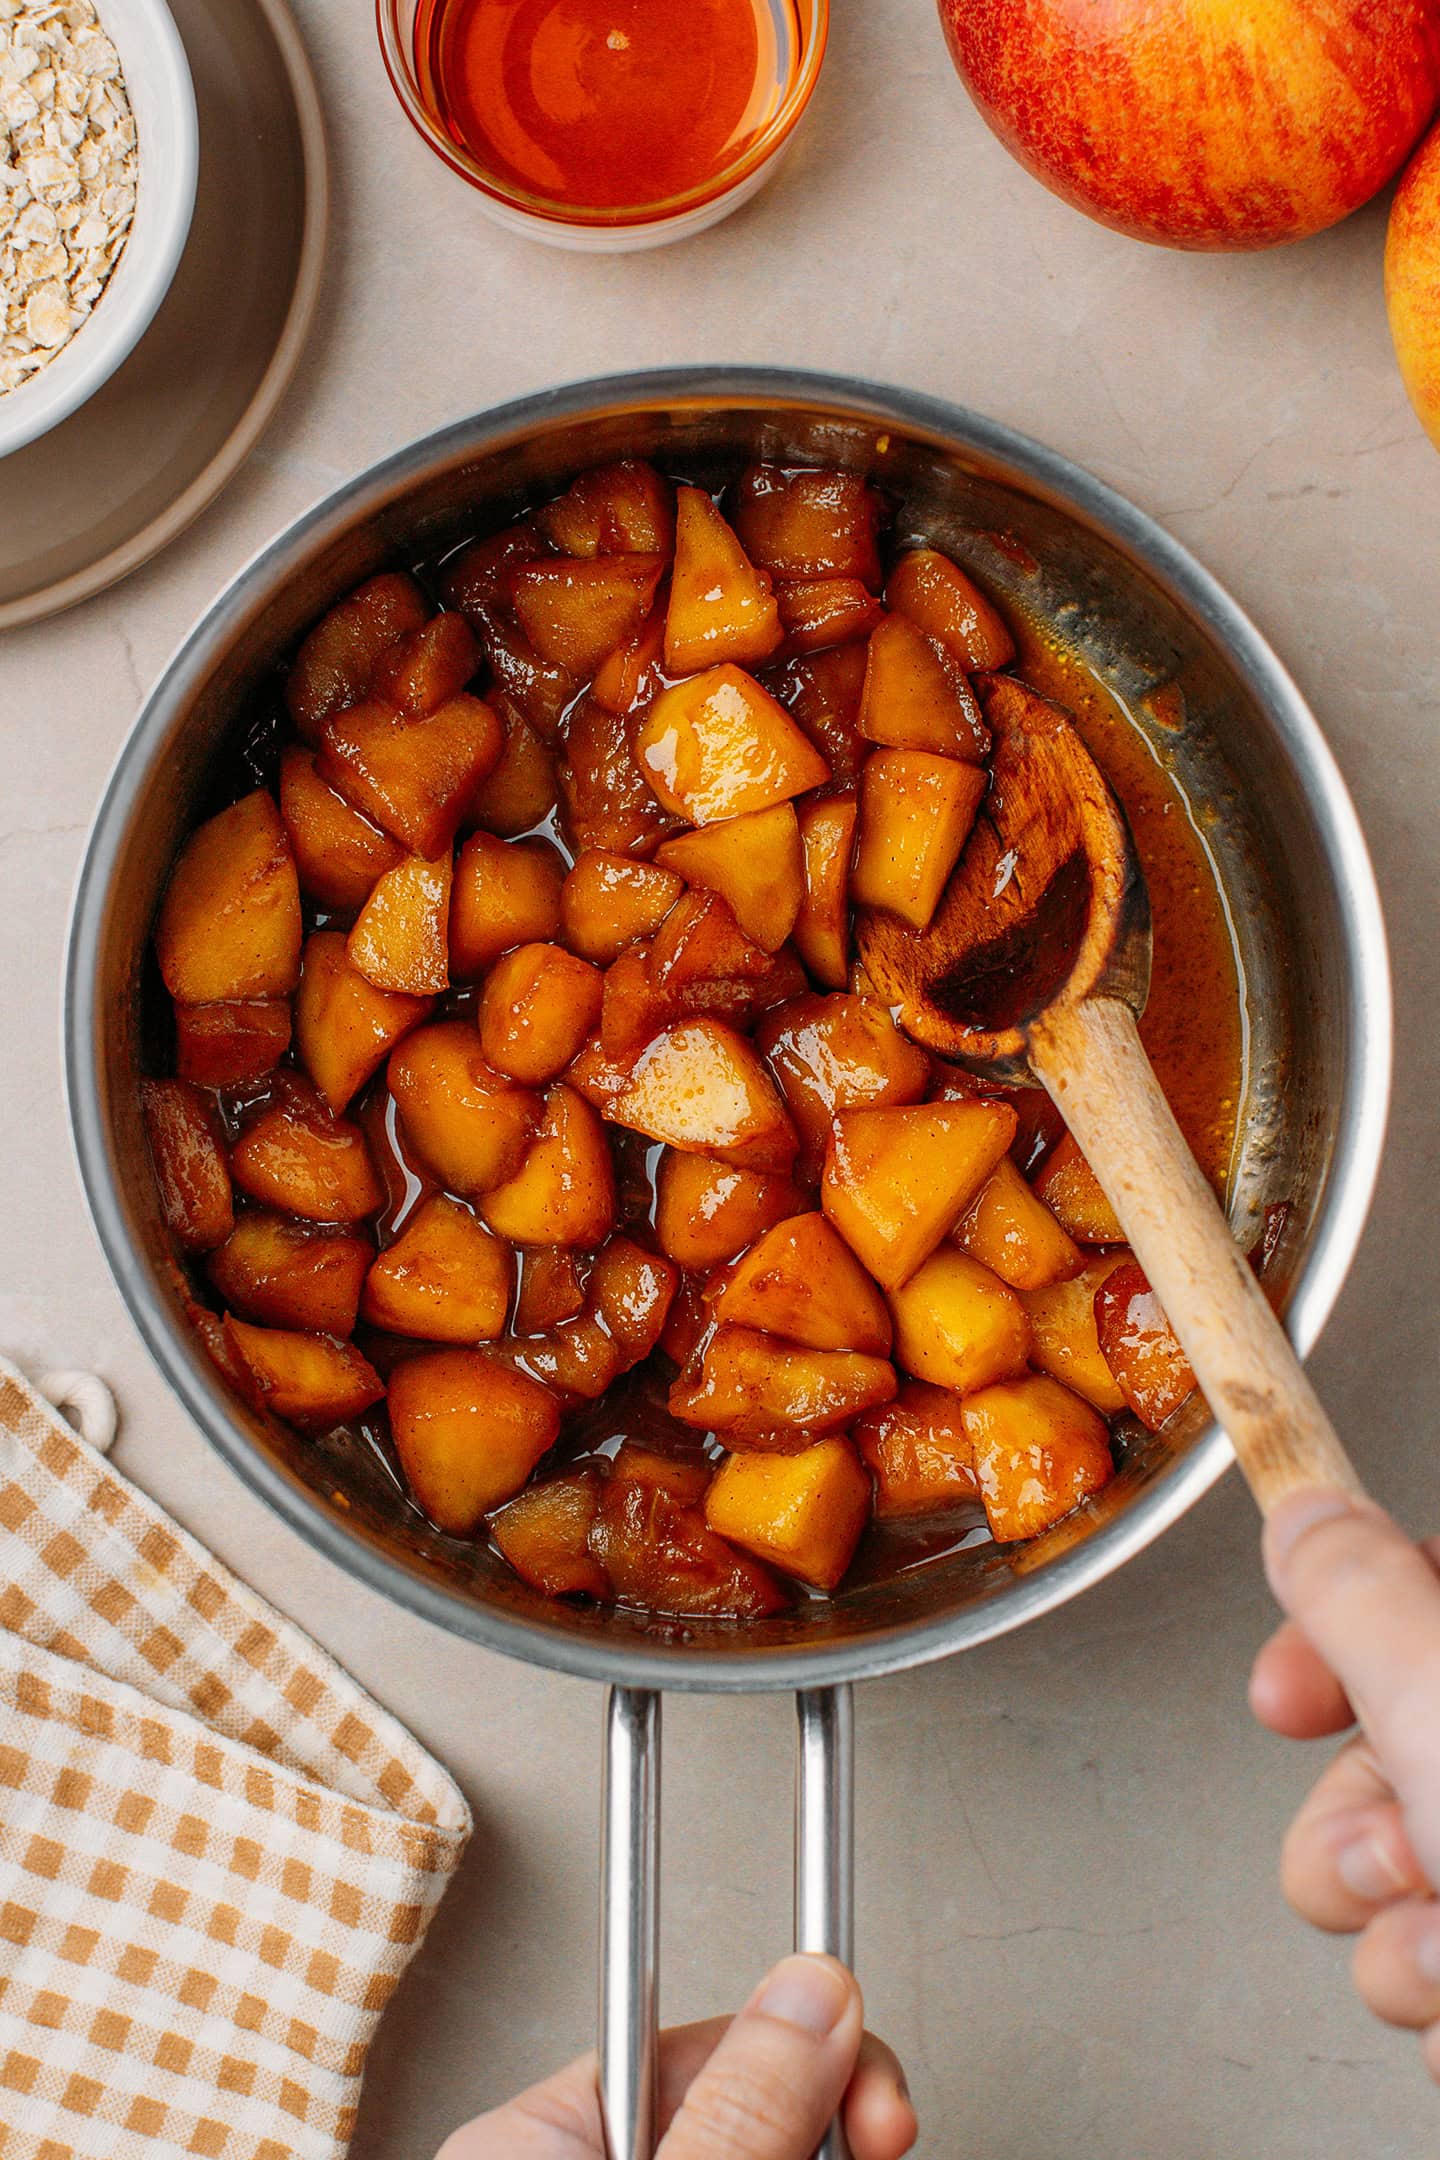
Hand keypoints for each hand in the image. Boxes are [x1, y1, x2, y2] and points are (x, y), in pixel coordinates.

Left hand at [436, 1953, 916, 2159]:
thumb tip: (812, 1990)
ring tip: (853, 2154)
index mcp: (537, 2142)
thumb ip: (735, 2112)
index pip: (692, 2034)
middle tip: (876, 2138)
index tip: (853, 1998)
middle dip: (828, 2115)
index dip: (788, 2023)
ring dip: (831, 2153)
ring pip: (783, 2147)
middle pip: (754, 2099)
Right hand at [1252, 1491, 1439, 2075]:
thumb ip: (1359, 1593)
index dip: (1331, 1641)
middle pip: (1382, 1750)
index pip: (1418, 1590)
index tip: (1287, 1696)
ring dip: (1395, 1935)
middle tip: (1396, 1857)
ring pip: (1392, 1874)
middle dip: (1351, 1829)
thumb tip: (1310, 1515)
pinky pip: (1432, 1970)